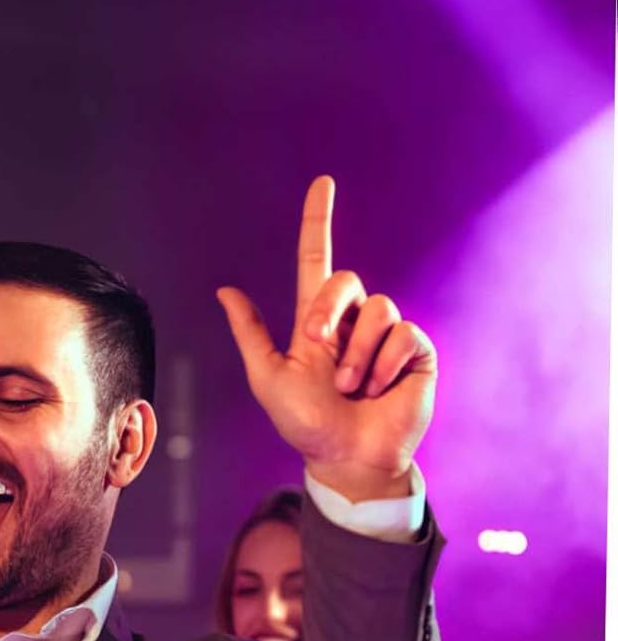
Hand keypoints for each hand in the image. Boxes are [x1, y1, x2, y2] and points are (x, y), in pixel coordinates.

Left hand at [217, 177, 435, 502]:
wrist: (346, 457)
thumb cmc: (305, 424)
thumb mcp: (269, 378)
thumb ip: (251, 334)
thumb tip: (225, 290)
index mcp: (316, 322)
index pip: (317, 260)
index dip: (318, 222)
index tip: (322, 183)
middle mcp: (353, 321)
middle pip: (346, 280)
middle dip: (329, 313)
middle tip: (319, 350)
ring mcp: (386, 334)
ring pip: (378, 308)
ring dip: (356, 353)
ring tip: (348, 387)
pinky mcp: (415, 350)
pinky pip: (403, 333)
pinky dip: (382, 364)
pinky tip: (377, 388)